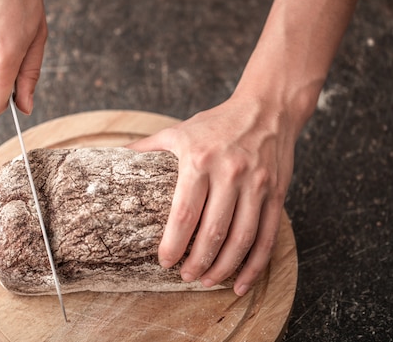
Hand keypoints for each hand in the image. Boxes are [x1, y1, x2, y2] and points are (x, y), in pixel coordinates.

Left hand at [127, 94, 296, 295]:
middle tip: (184, 276)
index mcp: (200, 160)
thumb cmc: (217, 123)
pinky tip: (240, 283)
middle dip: (197, 262)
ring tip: (207, 281)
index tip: (164, 261)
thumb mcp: (180, 131)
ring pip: (241, 239)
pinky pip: (267, 237)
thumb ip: (148, 147)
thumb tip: (115, 156)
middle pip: (213, 232)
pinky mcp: (277, 194)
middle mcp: (230, 174)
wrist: (267, 108)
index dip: (173, 243)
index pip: (184, 213)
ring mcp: (257, 185)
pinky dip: (254, 266)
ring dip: (223, 267)